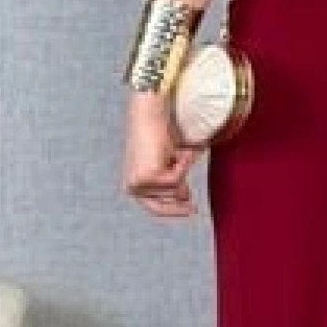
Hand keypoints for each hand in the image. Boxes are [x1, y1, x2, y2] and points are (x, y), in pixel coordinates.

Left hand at [122, 93, 201, 218]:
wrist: (148, 116)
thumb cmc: (157, 135)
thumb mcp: (166, 164)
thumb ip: (172, 182)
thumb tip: (183, 198)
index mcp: (133, 183)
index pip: (153, 207)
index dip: (172, 211)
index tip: (189, 210)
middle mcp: (132, 186)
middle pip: (163, 204)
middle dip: (178, 205)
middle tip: (194, 208)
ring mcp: (139, 183)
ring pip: (174, 189)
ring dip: (182, 171)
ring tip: (182, 153)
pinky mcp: (149, 176)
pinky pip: (177, 178)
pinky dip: (183, 164)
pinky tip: (180, 151)